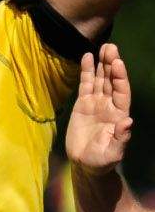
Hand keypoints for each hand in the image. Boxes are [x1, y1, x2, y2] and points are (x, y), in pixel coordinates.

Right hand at [66, 43, 132, 172]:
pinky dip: (87, 71)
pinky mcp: (83, 104)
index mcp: (119, 114)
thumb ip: (121, 138)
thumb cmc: (102, 161)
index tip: (117, 63)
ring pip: (101, 79)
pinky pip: (86, 85)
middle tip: (111, 47)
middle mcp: (110, 105)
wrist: (85, 164)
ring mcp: (96, 103)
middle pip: (112, 81)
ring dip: (102, 64)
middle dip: (112, 64)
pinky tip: (87, 57)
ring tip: (103, 47)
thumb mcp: (113, 153)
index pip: (122, 91)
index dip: (120, 77)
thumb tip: (128, 121)